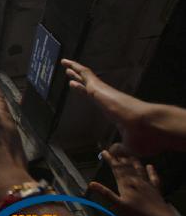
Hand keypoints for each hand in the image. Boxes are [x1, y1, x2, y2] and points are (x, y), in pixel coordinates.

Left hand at [61, 59, 185, 155]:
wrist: (150, 126)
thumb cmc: (145, 137)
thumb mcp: (129, 147)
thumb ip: (119, 148)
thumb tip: (112, 152)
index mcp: (114, 111)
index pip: (97, 99)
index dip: (86, 93)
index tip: (78, 87)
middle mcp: (109, 99)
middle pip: (90, 86)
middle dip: (80, 79)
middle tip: (70, 73)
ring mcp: (105, 93)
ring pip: (87, 77)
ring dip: (76, 70)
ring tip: (65, 64)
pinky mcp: (100, 88)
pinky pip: (86, 74)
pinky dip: (76, 68)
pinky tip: (67, 64)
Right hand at [88, 143, 184, 215]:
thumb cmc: (138, 213)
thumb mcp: (118, 205)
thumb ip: (105, 193)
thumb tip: (91, 184)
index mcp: (125, 184)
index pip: (116, 168)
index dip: (110, 160)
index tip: (105, 152)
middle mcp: (135, 181)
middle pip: (126, 167)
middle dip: (120, 158)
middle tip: (115, 150)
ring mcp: (146, 184)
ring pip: (138, 169)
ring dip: (133, 162)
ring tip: (129, 155)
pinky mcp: (155, 189)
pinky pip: (153, 177)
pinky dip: (151, 171)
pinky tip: (150, 166)